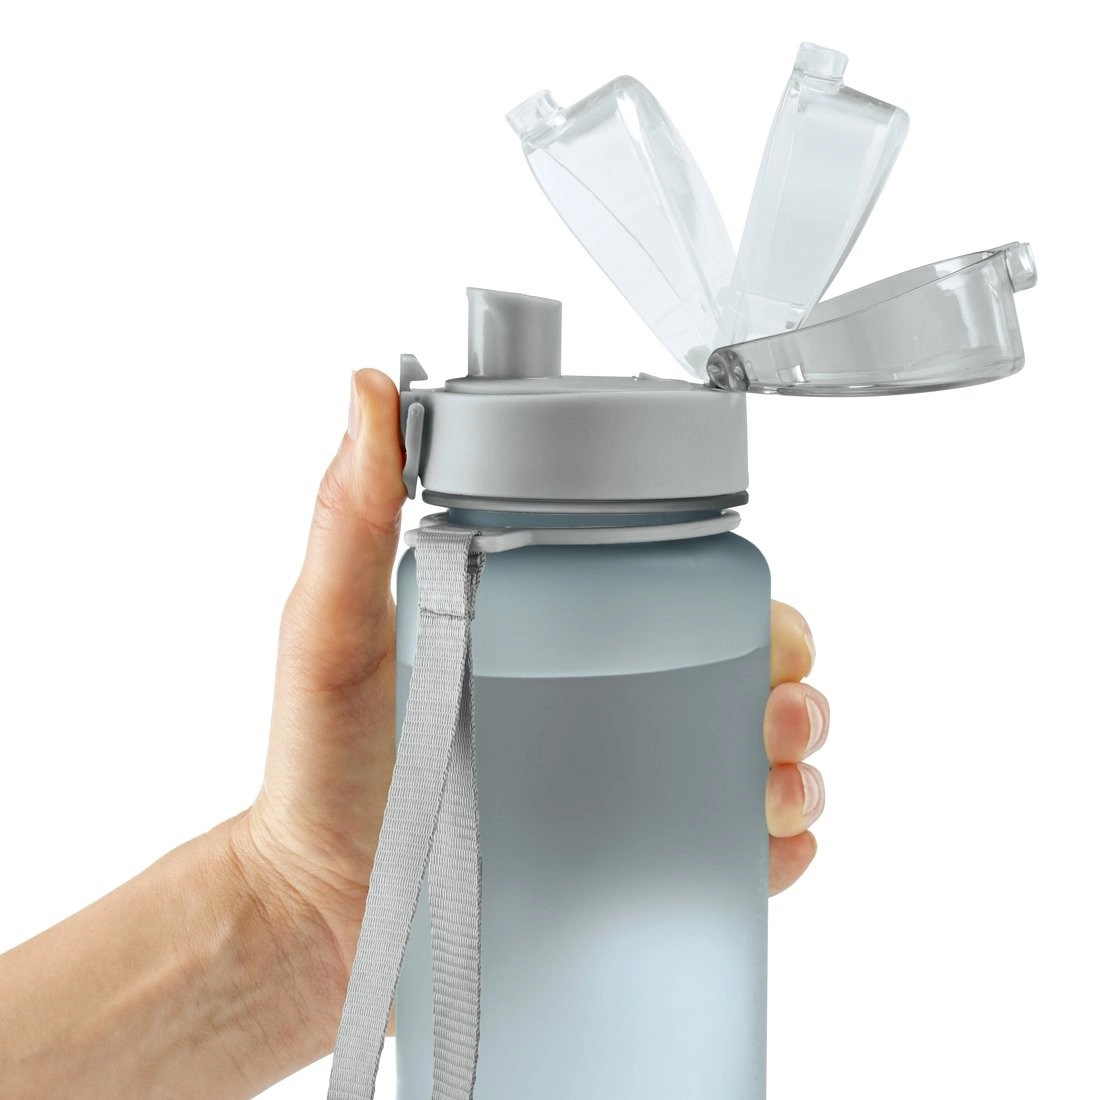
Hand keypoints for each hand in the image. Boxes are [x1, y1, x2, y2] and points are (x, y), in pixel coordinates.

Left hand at [232, 368, 829, 1035]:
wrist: (316, 913)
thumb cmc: (320, 770)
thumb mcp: (335, 632)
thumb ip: (349, 518)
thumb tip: (371, 390)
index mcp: (550, 632)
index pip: (671, 593)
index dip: (739, 600)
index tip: (766, 619)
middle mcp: (592, 701)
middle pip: (733, 673)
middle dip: (789, 685)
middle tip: (780, 714)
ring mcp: (610, 787)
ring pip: (745, 758)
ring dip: (795, 765)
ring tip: (781, 786)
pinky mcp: (616, 868)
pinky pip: (722, 851)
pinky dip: (773, 847)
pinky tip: (772, 849)